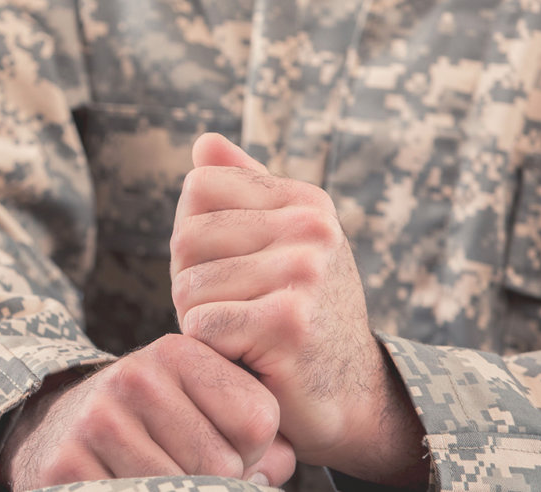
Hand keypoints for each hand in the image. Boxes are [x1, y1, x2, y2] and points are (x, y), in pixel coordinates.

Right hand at [0, 333, 295, 489]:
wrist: (58, 431)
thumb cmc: (149, 423)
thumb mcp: (197, 405)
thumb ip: (255, 432)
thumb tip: (277, 468)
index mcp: (174, 352)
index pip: (258, 418)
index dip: (253, 451)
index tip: (222, 447)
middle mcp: (133, 379)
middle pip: (223, 465)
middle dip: (218, 482)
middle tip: (187, 470)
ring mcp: (97, 424)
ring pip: (183, 491)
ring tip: (159, 478)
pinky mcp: (69, 468)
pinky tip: (131, 486)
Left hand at [170, 134, 424, 483]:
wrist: (354, 399)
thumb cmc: (300, 317)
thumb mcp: (280, 246)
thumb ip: (241, 191)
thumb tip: (203, 141)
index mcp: (305, 201)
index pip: (198, 188)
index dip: (197, 239)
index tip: (235, 273)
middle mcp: (312, 227)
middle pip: (186, 239)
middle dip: (194, 286)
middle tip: (240, 315)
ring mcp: (305, 273)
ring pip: (187, 288)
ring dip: (203, 324)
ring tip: (248, 338)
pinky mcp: (287, 322)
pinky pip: (201, 325)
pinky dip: (212, 351)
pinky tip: (251, 358)